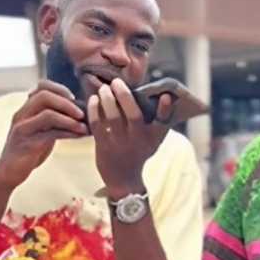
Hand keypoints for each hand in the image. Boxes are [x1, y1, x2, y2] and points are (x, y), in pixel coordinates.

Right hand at [0, 80, 88, 188]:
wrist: (10, 172)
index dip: (61, 89)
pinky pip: (50, 134)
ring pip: (48, 114)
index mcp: (26, 109)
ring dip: (71, 119)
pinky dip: (69, 133)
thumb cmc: (30, 149)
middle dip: (67, 103)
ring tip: (85, 127)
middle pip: (44, 96)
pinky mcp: (27, 144)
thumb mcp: (41, 129)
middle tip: (82, 113)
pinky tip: (80, 136)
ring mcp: (23, 129)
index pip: (41, 86)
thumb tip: (82, 109)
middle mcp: (22, 115)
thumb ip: (53, 117)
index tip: (75, 99)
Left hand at [88, 78, 173, 196]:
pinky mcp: (104, 146)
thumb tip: (158, 94)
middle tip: (116, 82)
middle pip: (134, 115)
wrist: (123, 177)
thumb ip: (156, 119)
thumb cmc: (140, 151)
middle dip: (124, 96)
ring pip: (113, 117)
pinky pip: (98, 124)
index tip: (166, 96)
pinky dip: (95, 109)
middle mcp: (139, 140)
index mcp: (153, 137)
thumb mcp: (153, 138)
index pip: (163, 122)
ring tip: (104, 88)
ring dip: (107, 99)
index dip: (165, 109)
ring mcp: (120, 143)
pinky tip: (94, 99)